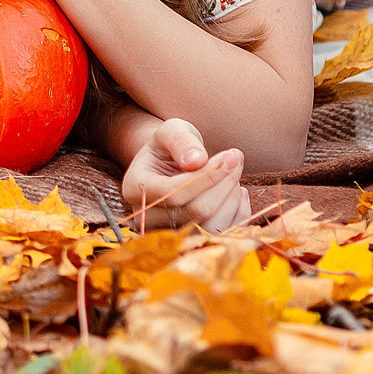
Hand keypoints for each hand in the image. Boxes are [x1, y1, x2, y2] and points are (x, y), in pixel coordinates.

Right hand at [120, 117, 251, 231]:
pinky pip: (222, 234)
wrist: (166, 167)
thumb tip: (196, 160)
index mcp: (135, 188)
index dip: (208, 176)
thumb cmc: (168, 147)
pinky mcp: (189, 241)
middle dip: (223, 184)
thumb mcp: (170, 131)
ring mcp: (168, 233)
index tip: (231, 155)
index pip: (175, 192)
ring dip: (231, 198)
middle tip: (236, 159)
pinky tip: (235, 191)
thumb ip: (180, 140)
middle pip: (196, 211)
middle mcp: (147, 217)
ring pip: (211, 226)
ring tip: (233, 174)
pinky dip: (237, 213)